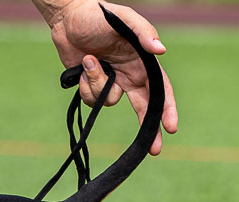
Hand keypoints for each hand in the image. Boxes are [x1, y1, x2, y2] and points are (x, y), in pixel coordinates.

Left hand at [35, 0, 177, 154]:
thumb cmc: (99, 15)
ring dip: (97, 84)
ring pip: (109, 101)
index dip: (166, 109)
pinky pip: (92, 99)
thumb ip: (143, 33)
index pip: (160, 89)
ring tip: (89, 59)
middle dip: (148, 129)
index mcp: (142, 62)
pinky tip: (82, 66)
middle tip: (153, 150)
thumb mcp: (124, 19)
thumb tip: (161, 51)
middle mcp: (130, 75)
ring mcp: (111, 82)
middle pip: (143, 108)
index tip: (170, 128)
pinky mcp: (93, 86)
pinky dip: (85, 85)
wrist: (68, 19)